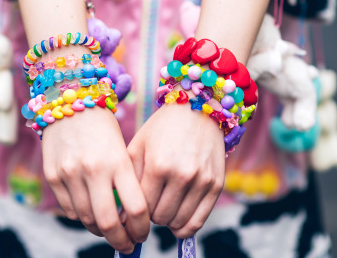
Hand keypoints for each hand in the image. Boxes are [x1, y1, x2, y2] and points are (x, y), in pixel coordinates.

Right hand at [42, 108, 149, 252]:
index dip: (142, 228)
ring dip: (100, 231)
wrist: (70, 100)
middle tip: (128, 245)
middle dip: (121, 241)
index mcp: (118, 161)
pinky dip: (82, 217)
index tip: (144, 234)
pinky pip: (69, 209)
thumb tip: (128, 218)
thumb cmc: (103, 127)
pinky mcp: (53, 176)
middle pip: (108, 223)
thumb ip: (125, 182)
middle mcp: (93, 169)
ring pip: (86, 220)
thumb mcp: (122, 150)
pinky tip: (91, 212)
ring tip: (110, 230)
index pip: (135, 208)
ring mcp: (70, 174)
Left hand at [128, 104, 224, 237]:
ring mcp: (202, 180)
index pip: (141, 207)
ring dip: (167, 221)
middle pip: (159, 218)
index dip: (134, 210)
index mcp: (157, 165)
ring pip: (178, 223)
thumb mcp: (139, 145)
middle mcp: (181, 174)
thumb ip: (128, 178)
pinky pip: (198, 221)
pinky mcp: (216, 184)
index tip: (133, 206)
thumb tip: (119, 213)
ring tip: (163, 207)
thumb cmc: (162, 128)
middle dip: (150, 215)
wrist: (198, 109)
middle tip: (150, 203)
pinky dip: (185, 227)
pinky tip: (177, 219)